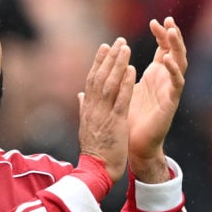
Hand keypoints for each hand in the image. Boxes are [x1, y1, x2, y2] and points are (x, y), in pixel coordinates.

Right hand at [77, 37, 135, 181]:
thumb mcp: (86, 126)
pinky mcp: (115, 122)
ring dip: (118, 64)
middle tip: (118, 40)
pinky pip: (121, 99)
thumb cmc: (94, 151)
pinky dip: (126, 83)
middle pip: (100, 77)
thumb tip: (80, 95)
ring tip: (125, 48)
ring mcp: (104, 114)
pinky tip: (132, 70)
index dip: (98, 62)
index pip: (92, 80)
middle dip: (109, 58)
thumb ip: (84, 108)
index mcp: (88, 109)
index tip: (105, 47)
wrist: (96, 170)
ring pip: (109, 84)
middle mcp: (93, 108)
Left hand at [128, 17, 186, 181]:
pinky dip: (173, 70)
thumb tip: (116, 58)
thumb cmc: (129, 118)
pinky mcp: (171, 102)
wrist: (133, 143)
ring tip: (171, 32)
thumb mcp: (125, 88)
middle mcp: (165, 80)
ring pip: (179, 63)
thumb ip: (124, 73)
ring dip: (176, 47)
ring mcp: (170, 90)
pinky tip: (166, 59)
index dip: (161, 34)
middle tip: (167, 20)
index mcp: (155, 75)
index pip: (163, 48)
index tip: (154, 21)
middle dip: (172, 35)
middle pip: (175, 51)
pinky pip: (176, 83)